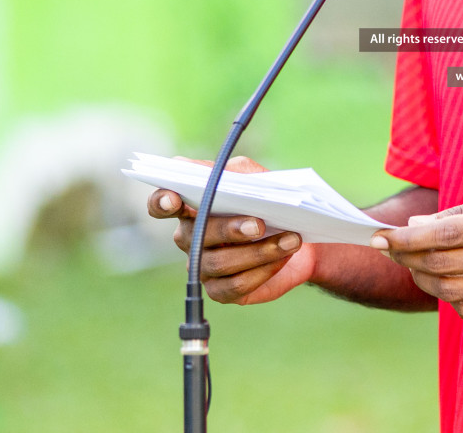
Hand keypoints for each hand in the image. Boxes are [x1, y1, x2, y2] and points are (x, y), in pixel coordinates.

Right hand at [147, 156, 316, 305]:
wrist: (302, 239)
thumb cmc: (270, 203)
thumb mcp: (254, 178)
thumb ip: (231, 172)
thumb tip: (211, 171)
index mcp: (192, 207)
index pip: (161, 204)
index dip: (161, 202)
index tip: (174, 199)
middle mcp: (190, 238)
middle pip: (195, 236)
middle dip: (229, 229)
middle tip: (260, 224)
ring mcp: (203, 266)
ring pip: (218, 263)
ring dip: (258, 251)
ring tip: (290, 239)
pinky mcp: (222, 290)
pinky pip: (235, 286)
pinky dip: (262, 270)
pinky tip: (283, 256)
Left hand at [371, 185, 462, 324]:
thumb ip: (462, 211)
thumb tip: (417, 227)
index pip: (444, 233)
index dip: (406, 239)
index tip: (380, 237)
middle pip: (441, 264)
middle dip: (406, 258)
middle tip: (390, 250)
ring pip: (450, 290)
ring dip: (422, 278)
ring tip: (414, 265)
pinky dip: (448, 297)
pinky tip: (444, 282)